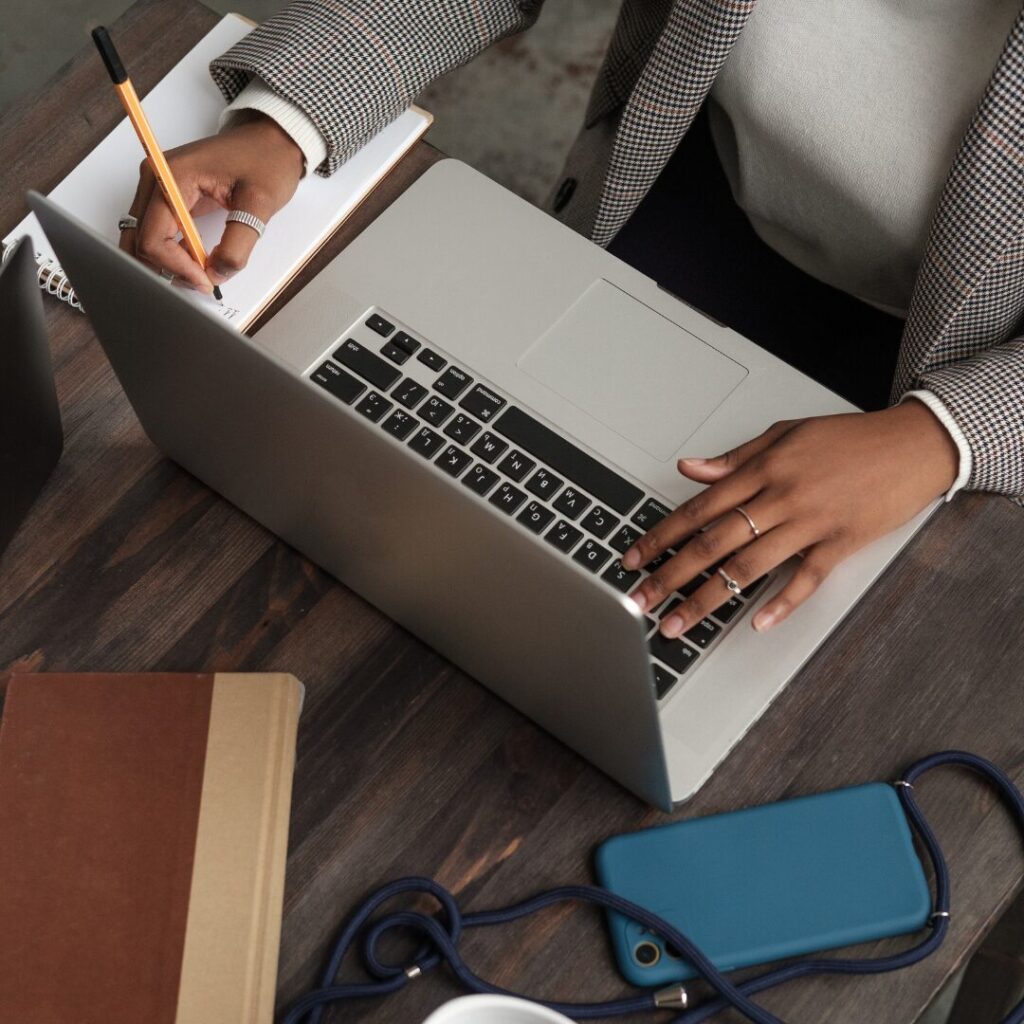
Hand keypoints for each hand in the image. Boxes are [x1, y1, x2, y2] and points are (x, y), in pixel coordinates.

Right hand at [118, 111, 303, 291]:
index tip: (206, 282)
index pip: (153, 238)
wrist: (270, 140)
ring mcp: (159, 187)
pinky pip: (157, 233)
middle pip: (140, 241)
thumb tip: (217, 275)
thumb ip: (237, 245)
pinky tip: (195, 262)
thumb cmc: (265, 160)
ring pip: (143, 240)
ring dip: (167, 264)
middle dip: (168, 268)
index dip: (177, 267)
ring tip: (201, 274)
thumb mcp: (260, 205)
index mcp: (172, 175)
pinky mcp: (169, 197)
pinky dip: (171, 254)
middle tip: (203, 283)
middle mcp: (157, 179)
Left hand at [622, 400, 958, 634]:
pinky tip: (756, 622)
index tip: (635, 558)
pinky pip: (806, 578)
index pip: (697, 508)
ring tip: (678, 622)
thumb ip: (734, 458)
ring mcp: (810, 523)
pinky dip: (781, 603)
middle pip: (712, 543)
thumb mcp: (785, 434)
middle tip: (640, 600)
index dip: (661, 537)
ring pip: (748, 567)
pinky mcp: (841, 543)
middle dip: (669, 576)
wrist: (914, 444)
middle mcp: (780, 497)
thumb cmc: (848, 439)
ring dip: (707, 599)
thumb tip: (690, 468)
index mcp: (762, 470)